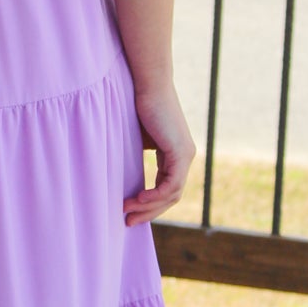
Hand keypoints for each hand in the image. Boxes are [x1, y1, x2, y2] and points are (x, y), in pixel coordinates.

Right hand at [125, 80, 195, 226]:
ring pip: (171, 194)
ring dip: (148, 207)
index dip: (149, 204)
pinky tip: (137, 198)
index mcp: (176, 154)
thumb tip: (122, 174)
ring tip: (126, 212)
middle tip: (128, 222)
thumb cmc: (136, 105)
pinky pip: (170, 185)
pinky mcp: (181, 152)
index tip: (129, 211)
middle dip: (148, 212)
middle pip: (170, 196)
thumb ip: (137, 155)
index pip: (167, 188)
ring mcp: (185, 155)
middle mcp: (185, 156)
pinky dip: (153, 195)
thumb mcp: (136, 137)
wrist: (147, 84)